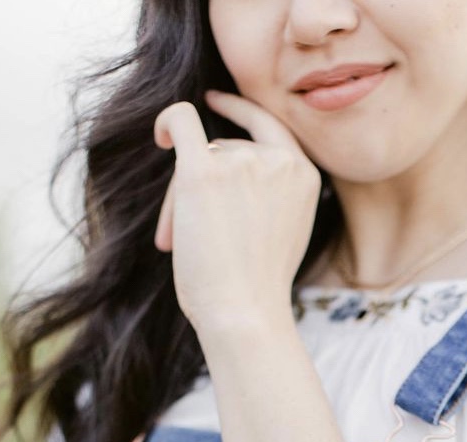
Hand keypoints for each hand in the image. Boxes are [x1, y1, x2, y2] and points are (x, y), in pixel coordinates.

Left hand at [153, 92, 320, 333]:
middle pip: (226, 148)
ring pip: (199, 156)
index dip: (242, 113)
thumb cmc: (258, 288)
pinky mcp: (204, 171)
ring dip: (181, 197)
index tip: (218, 104)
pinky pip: (180, 121)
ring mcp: (242, 162)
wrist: (246, 313)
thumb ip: (271, 194)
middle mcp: (279, 161)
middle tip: (187, 239)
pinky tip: (160, 136)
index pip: (272, 129)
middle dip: (204, 185)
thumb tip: (222, 162)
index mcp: (306, 176)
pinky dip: (167, 122)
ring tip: (177, 246)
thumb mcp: (284, 230)